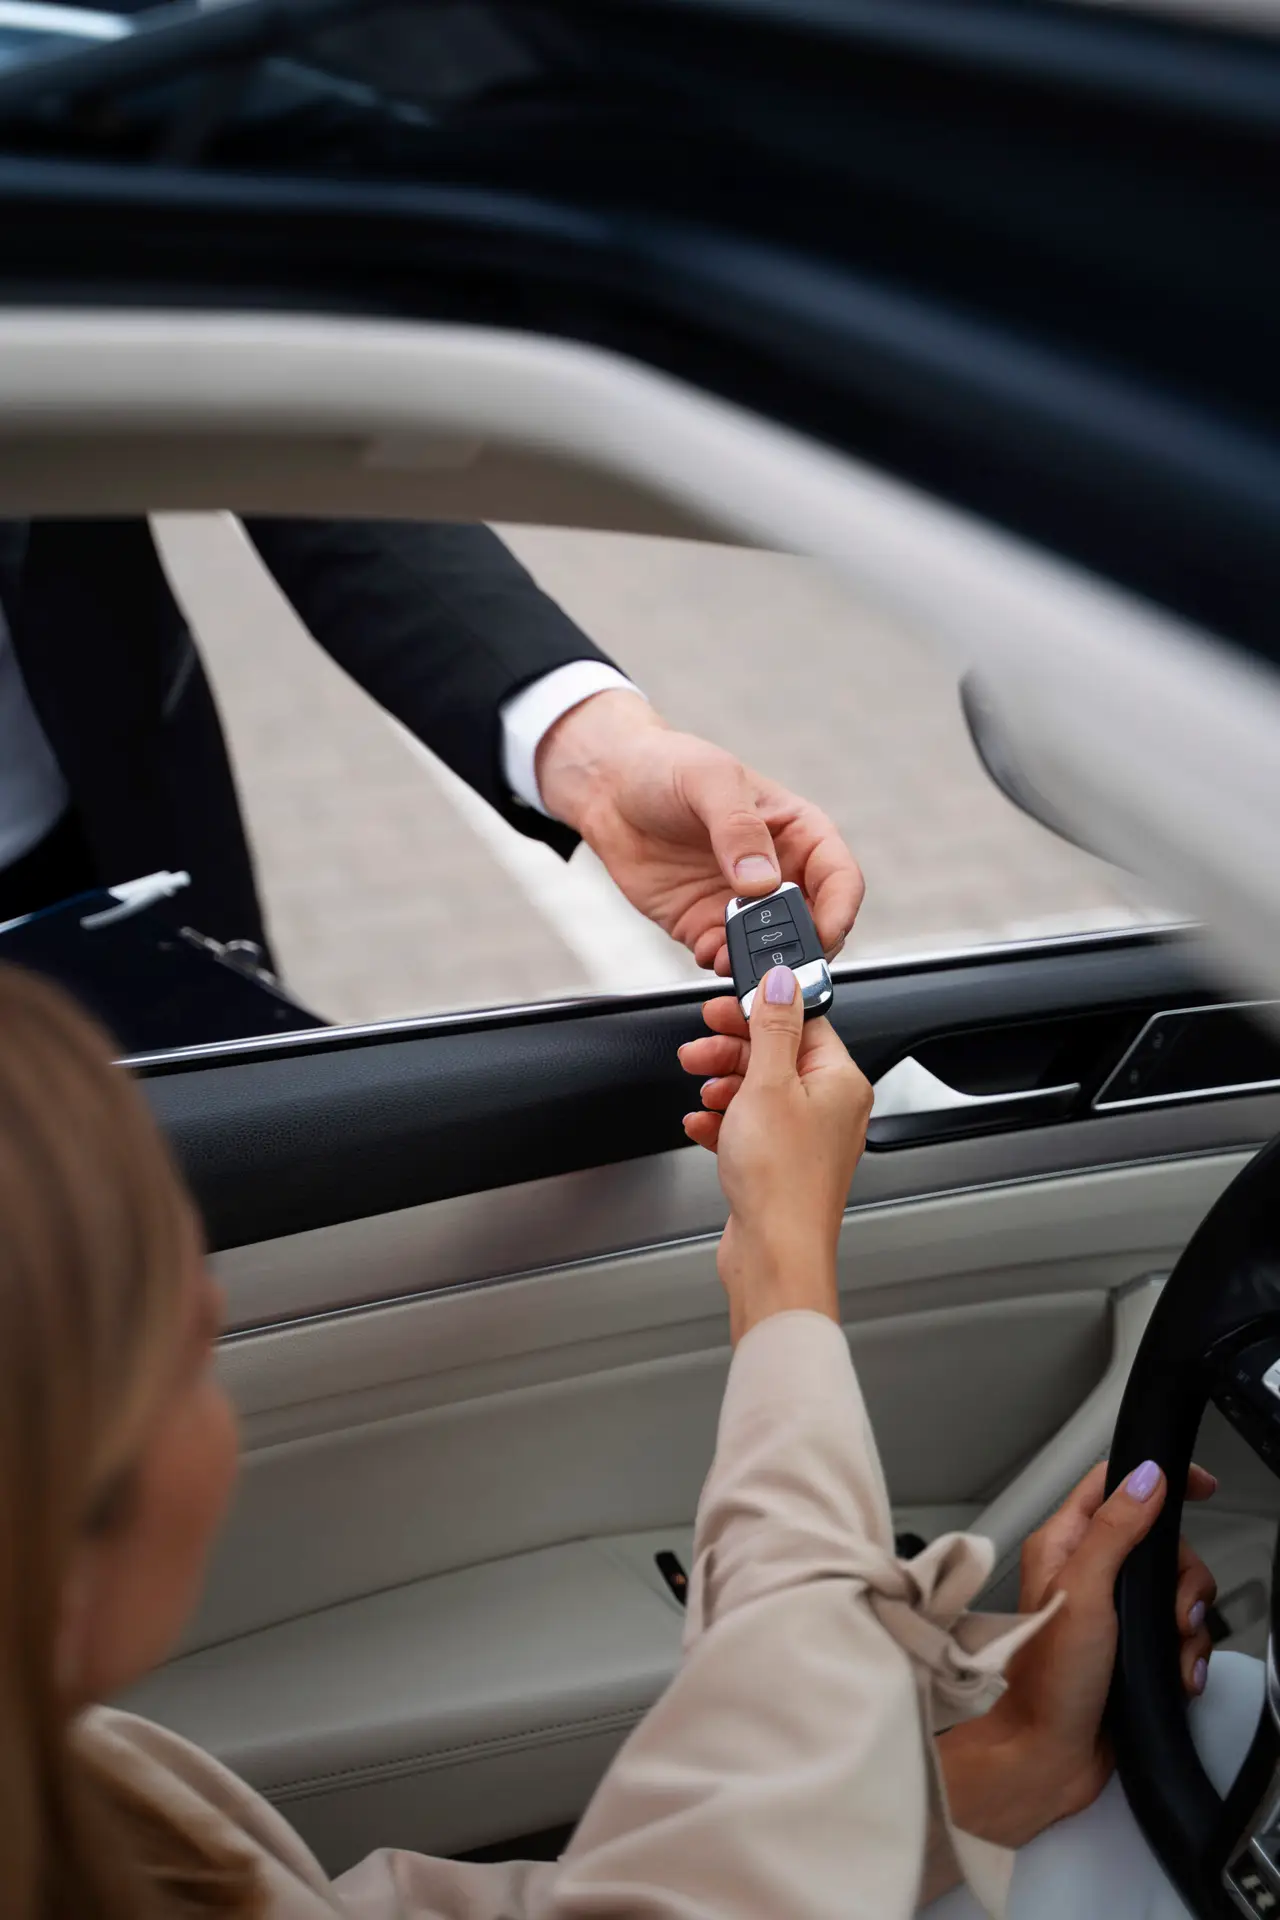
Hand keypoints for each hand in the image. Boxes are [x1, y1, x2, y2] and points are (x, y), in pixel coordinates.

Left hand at [535, 691, 863, 971]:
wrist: (609, 787)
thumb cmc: (669, 766)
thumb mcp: (710, 780)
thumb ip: (739, 828)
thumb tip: (762, 882)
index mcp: (799, 833)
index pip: (840, 879)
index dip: (840, 910)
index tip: (825, 933)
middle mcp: (779, 874)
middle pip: (813, 926)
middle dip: (803, 951)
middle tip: (783, 963)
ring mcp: (742, 905)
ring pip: (771, 951)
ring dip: (761, 965)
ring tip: (739, 962)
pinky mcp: (705, 925)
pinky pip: (725, 958)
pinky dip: (723, 966)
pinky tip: (709, 955)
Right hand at [677, 970, 870, 1340]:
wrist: (774, 1255)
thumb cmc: (781, 1180)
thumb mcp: (769, 1083)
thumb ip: (773, 1027)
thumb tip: (782, 981)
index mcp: (841, 1081)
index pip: (803, 1023)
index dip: (758, 1013)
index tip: (723, 1011)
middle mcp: (831, 1109)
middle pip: (777, 1057)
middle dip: (732, 1051)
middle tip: (699, 1048)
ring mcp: (806, 1140)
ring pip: (760, 1093)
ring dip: (724, 1085)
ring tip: (700, 1088)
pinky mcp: (781, 1166)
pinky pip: (750, 1129)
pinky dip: (724, 1122)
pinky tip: (703, 1124)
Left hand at [936, 1460, 1217, 1854]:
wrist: (1048, 1756)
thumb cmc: (1047, 1679)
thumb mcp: (1083, 1591)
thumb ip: (1115, 1530)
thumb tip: (1147, 1478)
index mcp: (1062, 1543)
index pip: (1113, 1484)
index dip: (1156, 1479)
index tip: (1201, 1487)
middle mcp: (1085, 1570)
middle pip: (1158, 1541)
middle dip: (1181, 1577)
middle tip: (1176, 1612)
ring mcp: (1109, 1609)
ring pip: (1173, 1589)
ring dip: (1188, 1621)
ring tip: (1173, 1650)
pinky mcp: (1130, 1645)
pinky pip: (1176, 1631)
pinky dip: (1186, 1651)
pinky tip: (1178, 1672)